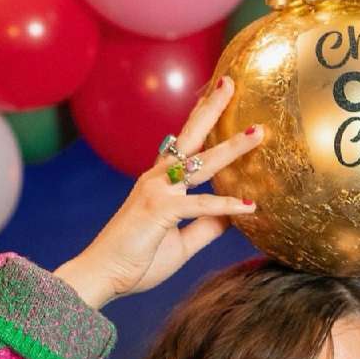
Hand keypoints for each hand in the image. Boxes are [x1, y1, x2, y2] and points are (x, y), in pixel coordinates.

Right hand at [53, 77, 263, 309]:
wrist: (101, 275)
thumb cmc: (136, 260)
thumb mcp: (181, 242)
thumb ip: (207, 226)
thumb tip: (234, 215)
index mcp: (159, 183)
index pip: (184, 145)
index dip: (201, 120)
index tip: (217, 95)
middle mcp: (157, 179)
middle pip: (190, 136)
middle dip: (212, 109)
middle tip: (231, 82)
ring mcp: (157, 191)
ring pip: (201, 163)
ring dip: (232, 148)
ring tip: (258, 134)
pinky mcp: (160, 210)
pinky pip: (200, 205)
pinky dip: (226, 205)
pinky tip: (250, 205)